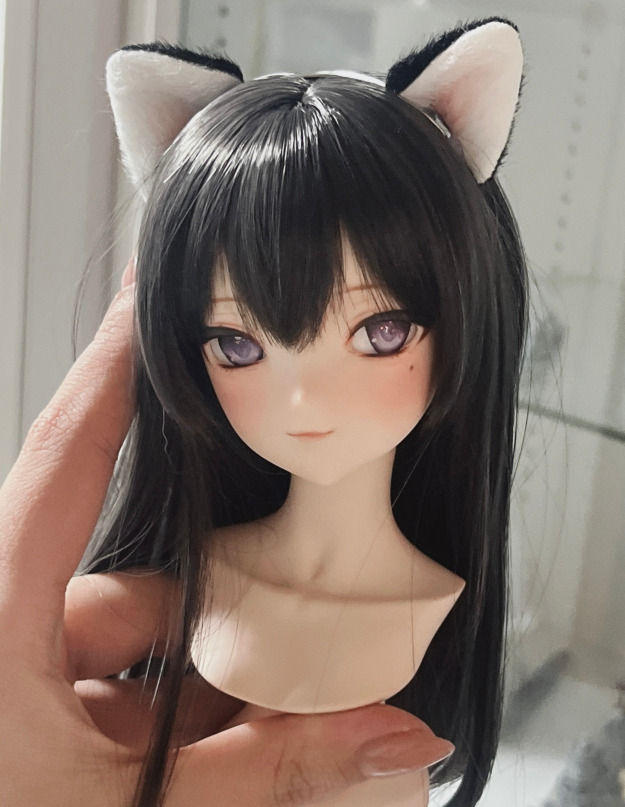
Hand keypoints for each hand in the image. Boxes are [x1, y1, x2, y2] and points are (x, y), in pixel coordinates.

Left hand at [0, 263, 452, 805]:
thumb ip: (270, 769)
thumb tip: (396, 734)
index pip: (66, 454)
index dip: (116, 367)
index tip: (154, 292)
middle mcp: (5, 625)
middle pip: (143, 587)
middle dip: (228, 625)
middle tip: (307, 660)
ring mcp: (21, 665)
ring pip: (139, 648)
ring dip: (206, 694)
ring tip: (258, 746)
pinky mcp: (33, 701)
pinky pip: (121, 685)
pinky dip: (170, 719)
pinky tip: (205, 763)